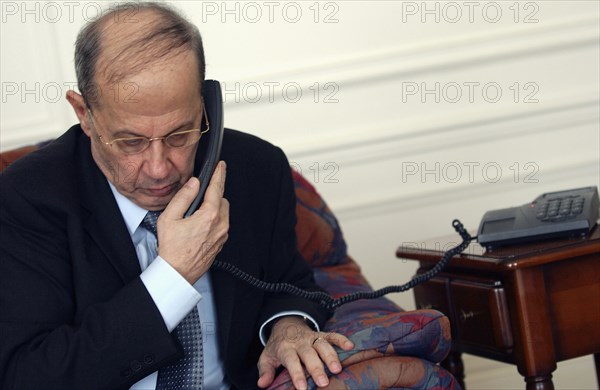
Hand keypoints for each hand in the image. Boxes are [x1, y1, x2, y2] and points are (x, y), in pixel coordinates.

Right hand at [157, 161, 228, 283]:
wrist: (177, 272)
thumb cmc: (172, 248)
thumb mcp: (170, 217)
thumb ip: (183, 196)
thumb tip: (194, 183)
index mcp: (209, 215)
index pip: (217, 188)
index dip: (219, 174)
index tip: (221, 165)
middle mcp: (220, 225)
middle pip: (222, 200)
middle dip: (213, 195)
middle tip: (199, 196)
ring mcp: (222, 235)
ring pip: (223, 213)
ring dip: (214, 208)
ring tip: (196, 213)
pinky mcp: (221, 243)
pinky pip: (221, 225)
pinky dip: (214, 220)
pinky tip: (200, 225)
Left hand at [257, 316, 353, 388]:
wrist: (285, 324)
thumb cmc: (277, 346)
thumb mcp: (267, 357)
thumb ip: (266, 371)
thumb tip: (262, 384)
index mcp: (285, 348)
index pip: (291, 361)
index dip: (297, 374)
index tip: (303, 388)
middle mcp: (299, 342)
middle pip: (309, 355)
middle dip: (316, 368)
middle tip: (323, 382)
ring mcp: (311, 337)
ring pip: (322, 345)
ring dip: (330, 356)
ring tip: (337, 369)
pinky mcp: (321, 334)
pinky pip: (332, 335)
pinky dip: (341, 339)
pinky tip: (350, 346)